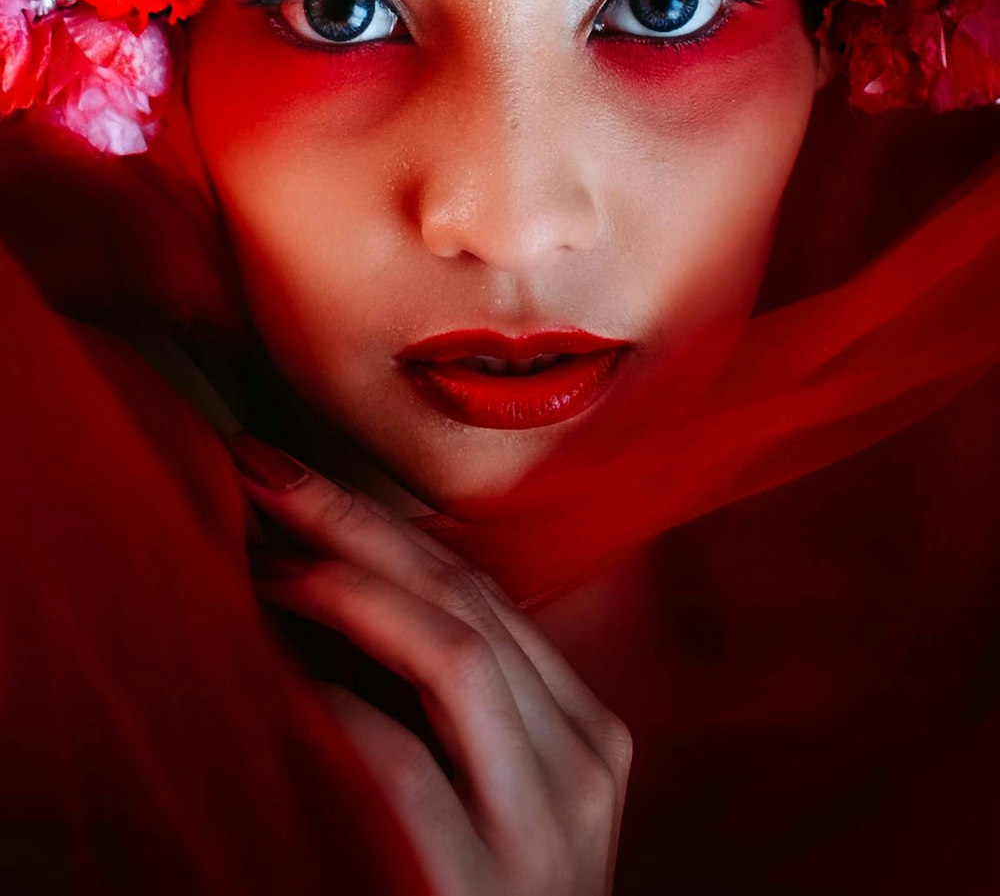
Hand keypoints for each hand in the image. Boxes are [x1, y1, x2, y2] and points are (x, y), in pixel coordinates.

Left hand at [231, 432, 631, 895]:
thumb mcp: (492, 787)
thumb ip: (455, 701)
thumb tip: (351, 568)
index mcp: (588, 731)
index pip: (482, 592)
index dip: (384, 521)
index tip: (299, 474)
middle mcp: (585, 763)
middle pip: (466, 601)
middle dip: (356, 522)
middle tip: (261, 468)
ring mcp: (547, 830)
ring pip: (454, 652)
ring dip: (347, 586)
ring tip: (265, 553)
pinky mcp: (486, 889)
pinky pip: (407, 765)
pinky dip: (340, 704)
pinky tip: (283, 674)